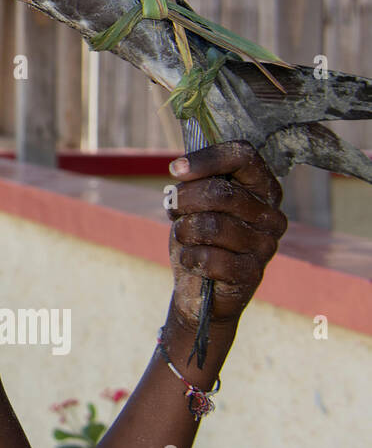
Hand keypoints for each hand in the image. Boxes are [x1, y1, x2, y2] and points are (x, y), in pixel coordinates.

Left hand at [165, 139, 287, 330]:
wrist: (201, 291)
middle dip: (184, 200)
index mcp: (262, 188)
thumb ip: (197, 183)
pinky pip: (210, 257)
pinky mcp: (253, 273)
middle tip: (174, 210)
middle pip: (220, 192)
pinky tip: (192, 260)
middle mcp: (272, 215)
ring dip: (184, 231)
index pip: (244, 156)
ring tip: (185, 237)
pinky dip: (189, 257)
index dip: (207, 159)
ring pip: (210, 225)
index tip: (176, 169)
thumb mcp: (195, 204)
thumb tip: (183, 169)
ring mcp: (266, 246)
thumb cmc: (198, 238)